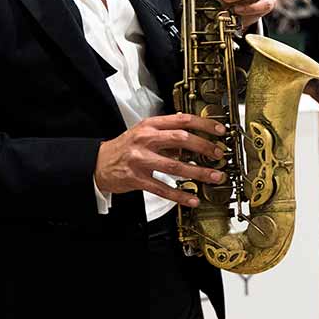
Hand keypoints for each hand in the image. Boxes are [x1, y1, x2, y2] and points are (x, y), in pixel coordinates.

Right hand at [95, 113, 229, 205]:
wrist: (98, 164)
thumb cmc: (125, 147)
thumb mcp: (144, 132)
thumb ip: (167, 133)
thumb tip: (194, 137)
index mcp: (150, 125)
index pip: (182, 119)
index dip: (204, 124)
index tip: (220, 131)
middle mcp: (145, 140)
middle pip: (181, 139)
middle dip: (205, 146)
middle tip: (219, 154)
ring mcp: (140, 160)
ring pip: (175, 165)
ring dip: (198, 172)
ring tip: (215, 176)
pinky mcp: (137, 179)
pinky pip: (162, 188)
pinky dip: (179, 195)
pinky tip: (192, 199)